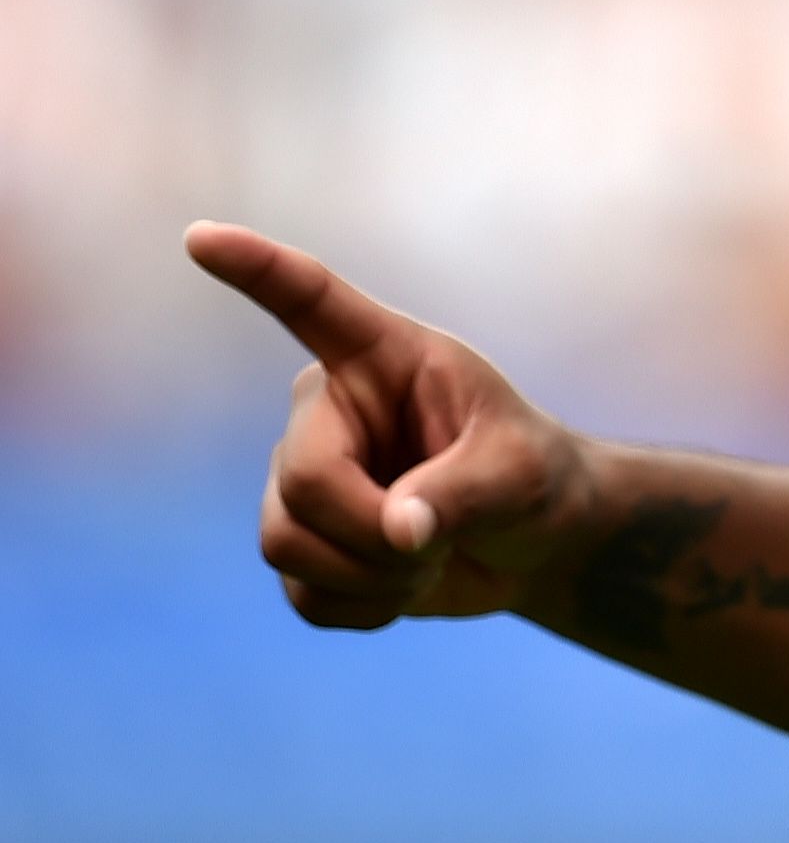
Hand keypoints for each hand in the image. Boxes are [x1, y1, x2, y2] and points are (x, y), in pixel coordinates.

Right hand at [186, 221, 592, 630]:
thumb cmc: (534, 476)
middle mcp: (325, 412)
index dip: (257, 269)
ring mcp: (301, 479)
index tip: (201, 236)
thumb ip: (461, 493)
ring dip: (372, 575)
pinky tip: (402, 587)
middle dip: (371, 532)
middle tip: (434, 541)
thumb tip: (397, 532)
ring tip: (428, 558)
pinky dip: (364, 606)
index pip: (311, 303)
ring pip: (286, 542)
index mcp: (380, 359)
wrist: (531, 542)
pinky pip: (303, 594)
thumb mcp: (520, 472)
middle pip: (303, 480)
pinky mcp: (300, 542)